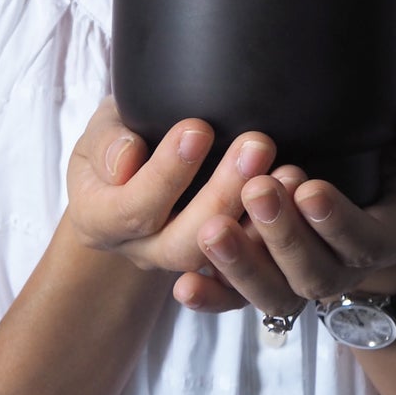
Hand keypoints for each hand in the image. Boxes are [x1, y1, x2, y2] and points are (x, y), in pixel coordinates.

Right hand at [65, 97, 278, 273]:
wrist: (132, 170)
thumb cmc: (116, 139)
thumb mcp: (99, 130)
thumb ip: (107, 142)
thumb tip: (127, 159)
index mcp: (101, 221)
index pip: (134, 209)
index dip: (167, 173)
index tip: (198, 128)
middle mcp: (141, 252)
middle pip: (184, 243)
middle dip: (223, 194)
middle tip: (257, 145)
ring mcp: (181, 262)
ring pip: (222, 259)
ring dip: (255, 218)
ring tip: (284, 171)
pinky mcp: (219, 264)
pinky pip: (249, 266)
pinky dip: (273, 236)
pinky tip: (296, 197)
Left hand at [174, 102, 395, 317]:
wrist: (359, 216)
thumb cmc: (380, 171)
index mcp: (379, 238)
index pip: (362, 240)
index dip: (337, 220)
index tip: (309, 188)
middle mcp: (338, 271)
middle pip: (311, 271)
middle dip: (283, 233)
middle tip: (257, 188)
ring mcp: (295, 283)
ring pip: (271, 292)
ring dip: (240, 265)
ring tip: (212, 230)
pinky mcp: (259, 288)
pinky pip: (235, 304)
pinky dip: (211, 299)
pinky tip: (184, 286)